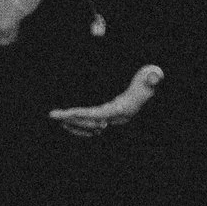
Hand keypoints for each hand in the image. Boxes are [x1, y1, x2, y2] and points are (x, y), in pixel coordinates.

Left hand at [48, 64, 164, 136]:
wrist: (147, 91)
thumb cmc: (148, 83)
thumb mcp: (150, 78)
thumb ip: (152, 78)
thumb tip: (154, 78)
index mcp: (123, 109)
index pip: (100, 114)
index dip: (83, 114)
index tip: (68, 113)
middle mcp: (116, 118)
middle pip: (91, 123)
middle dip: (72, 119)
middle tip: (53, 114)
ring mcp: (111, 120)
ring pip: (89, 127)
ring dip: (73, 124)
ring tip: (57, 117)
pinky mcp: (106, 119)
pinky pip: (90, 126)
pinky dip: (78, 125)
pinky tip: (67, 121)